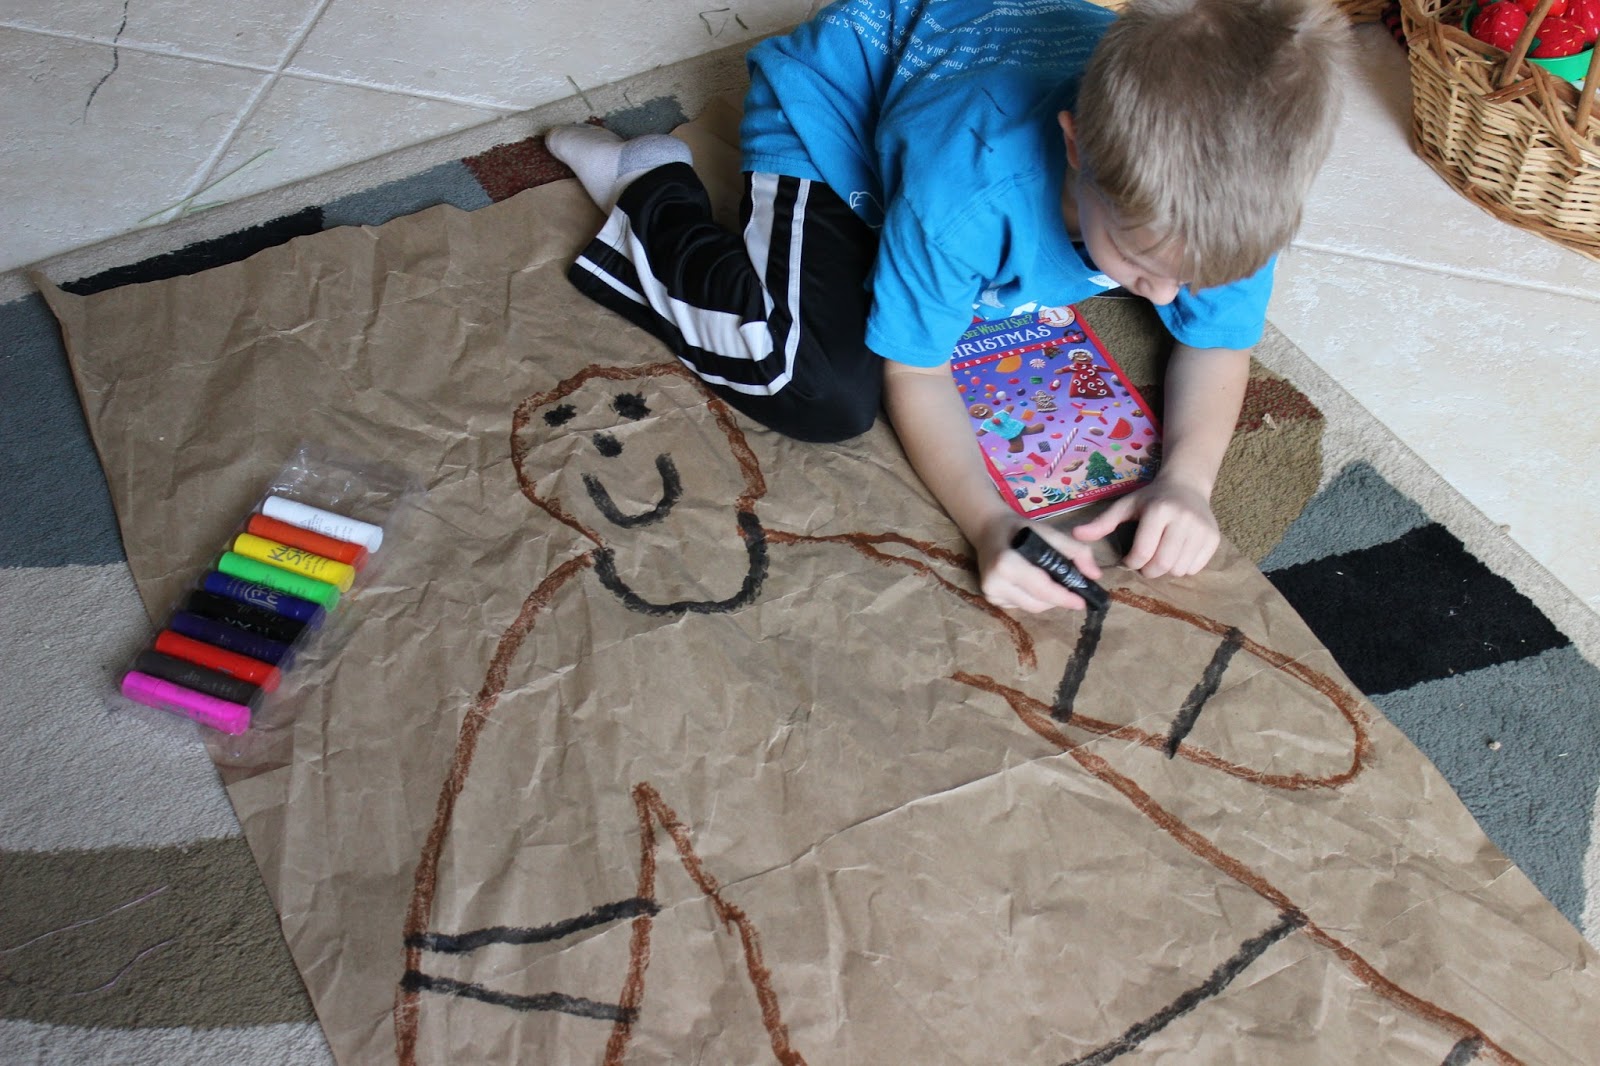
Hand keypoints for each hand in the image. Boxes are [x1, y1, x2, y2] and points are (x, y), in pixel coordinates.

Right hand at [974, 513, 1103, 612]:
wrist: (988, 530)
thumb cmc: (1021, 529)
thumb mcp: (1049, 532)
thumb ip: (1075, 550)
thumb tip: (1095, 575)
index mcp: (1006, 564)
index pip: (1041, 588)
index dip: (1063, 597)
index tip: (1082, 602)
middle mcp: (994, 583)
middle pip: (1037, 603)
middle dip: (1058, 599)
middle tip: (1073, 590)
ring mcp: (990, 594)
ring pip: (1031, 607)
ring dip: (1048, 600)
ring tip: (1055, 584)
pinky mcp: (990, 600)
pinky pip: (1021, 606)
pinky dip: (1034, 598)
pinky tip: (1034, 584)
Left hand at [1071, 477, 1219, 578]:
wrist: (1187, 485)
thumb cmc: (1151, 498)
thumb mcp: (1126, 505)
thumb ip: (1102, 522)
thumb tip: (1075, 535)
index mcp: (1159, 510)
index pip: (1143, 552)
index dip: (1132, 562)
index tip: (1129, 559)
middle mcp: (1183, 519)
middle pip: (1162, 564)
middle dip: (1148, 570)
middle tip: (1144, 563)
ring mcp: (1202, 529)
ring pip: (1179, 569)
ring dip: (1165, 570)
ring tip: (1160, 555)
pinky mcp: (1213, 539)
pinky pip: (1194, 568)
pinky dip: (1182, 567)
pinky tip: (1176, 553)